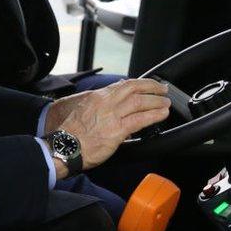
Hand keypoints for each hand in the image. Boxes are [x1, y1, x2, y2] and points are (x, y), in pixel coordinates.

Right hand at [48, 79, 170, 172]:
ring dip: (156, 101)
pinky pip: (141, 119)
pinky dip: (154, 115)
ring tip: (165, 103)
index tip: (148, 84)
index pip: (123, 84)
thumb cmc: (71, 134)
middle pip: (134, 88)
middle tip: (163, 90)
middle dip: (152, 87)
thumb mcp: (84, 111)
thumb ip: (101, 106)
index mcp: (98, 96)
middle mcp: (106, 102)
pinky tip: (162, 115)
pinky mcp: (117, 130)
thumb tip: (115, 105)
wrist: (65, 147)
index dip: (139, 83)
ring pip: (140, 101)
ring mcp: (112, 115)